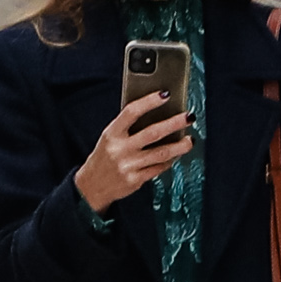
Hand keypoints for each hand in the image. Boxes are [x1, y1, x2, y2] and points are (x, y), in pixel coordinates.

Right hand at [76, 91, 193, 210]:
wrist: (91, 186)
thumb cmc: (104, 158)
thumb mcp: (109, 139)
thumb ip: (128, 127)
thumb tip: (159, 114)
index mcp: (111, 134)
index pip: (131, 112)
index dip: (149, 102)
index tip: (165, 95)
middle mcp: (119, 149)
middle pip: (153, 133)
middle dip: (174, 123)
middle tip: (188, 117)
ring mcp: (128, 166)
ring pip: (161, 153)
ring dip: (180, 146)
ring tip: (190, 140)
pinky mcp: (135, 180)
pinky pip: (159, 168)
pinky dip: (170, 161)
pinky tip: (175, 156)